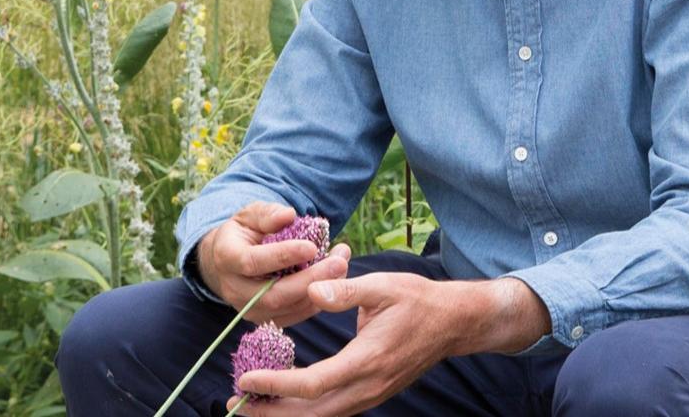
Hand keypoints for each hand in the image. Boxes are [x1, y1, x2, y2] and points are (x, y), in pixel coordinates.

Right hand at [197, 201, 350, 325]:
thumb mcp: (251, 215)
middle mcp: (234, 289)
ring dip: (319, 289)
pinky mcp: (264, 318)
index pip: (253, 262)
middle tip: (340, 262)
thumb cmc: (245, 232)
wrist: (230, 260)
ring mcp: (248, 309)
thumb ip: (268, 214)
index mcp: (227, 258)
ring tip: (342, 265)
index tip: (312, 247)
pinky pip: (294, 315)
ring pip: (287, 308)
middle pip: (273, 294)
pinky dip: (317, 300)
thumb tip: (288, 215)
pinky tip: (334, 280)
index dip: (283, 256)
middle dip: (310, 279)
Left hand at [226, 274, 549, 415]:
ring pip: (321, 416)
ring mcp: (371, 395)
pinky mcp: (371, 395)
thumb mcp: (383, 285)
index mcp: (367, 360)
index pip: (314, 384)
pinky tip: (284, 399)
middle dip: (271, 412)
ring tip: (251, 406)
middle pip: (311, 412)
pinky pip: (332, 409)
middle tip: (235, 405)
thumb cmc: (417, 299)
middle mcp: (368, 386)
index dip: (276, 386)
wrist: (453, 323)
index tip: (245, 380)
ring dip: (285, 414)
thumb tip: (313, 291)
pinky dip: (305, 408)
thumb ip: (346, 290)